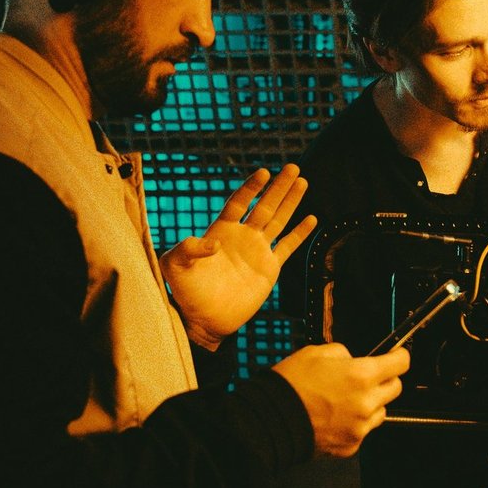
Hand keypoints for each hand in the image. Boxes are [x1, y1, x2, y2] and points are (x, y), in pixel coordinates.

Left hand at [160, 165, 317, 347]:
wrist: (204, 320)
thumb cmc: (186, 292)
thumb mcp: (175, 266)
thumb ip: (186, 249)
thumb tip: (214, 243)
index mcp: (221, 231)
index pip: (239, 202)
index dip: (251, 188)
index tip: (264, 173)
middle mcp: (242, 236)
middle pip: (264, 206)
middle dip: (278, 187)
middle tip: (293, 168)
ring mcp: (257, 251)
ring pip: (279, 220)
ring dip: (291, 202)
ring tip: (303, 182)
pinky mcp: (269, 268)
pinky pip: (288, 247)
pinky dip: (300, 233)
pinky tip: (312, 219)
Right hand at [272, 344, 408, 457]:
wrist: (271, 420)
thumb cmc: (290, 385)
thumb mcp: (316, 352)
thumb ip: (343, 354)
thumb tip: (353, 360)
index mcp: (361, 375)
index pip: (401, 364)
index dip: (399, 357)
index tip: (397, 356)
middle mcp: (366, 403)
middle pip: (395, 389)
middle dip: (384, 380)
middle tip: (365, 378)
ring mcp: (360, 427)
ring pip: (380, 411)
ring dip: (370, 404)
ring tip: (345, 400)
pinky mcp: (351, 445)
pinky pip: (362, 431)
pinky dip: (354, 423)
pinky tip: (335, 417)